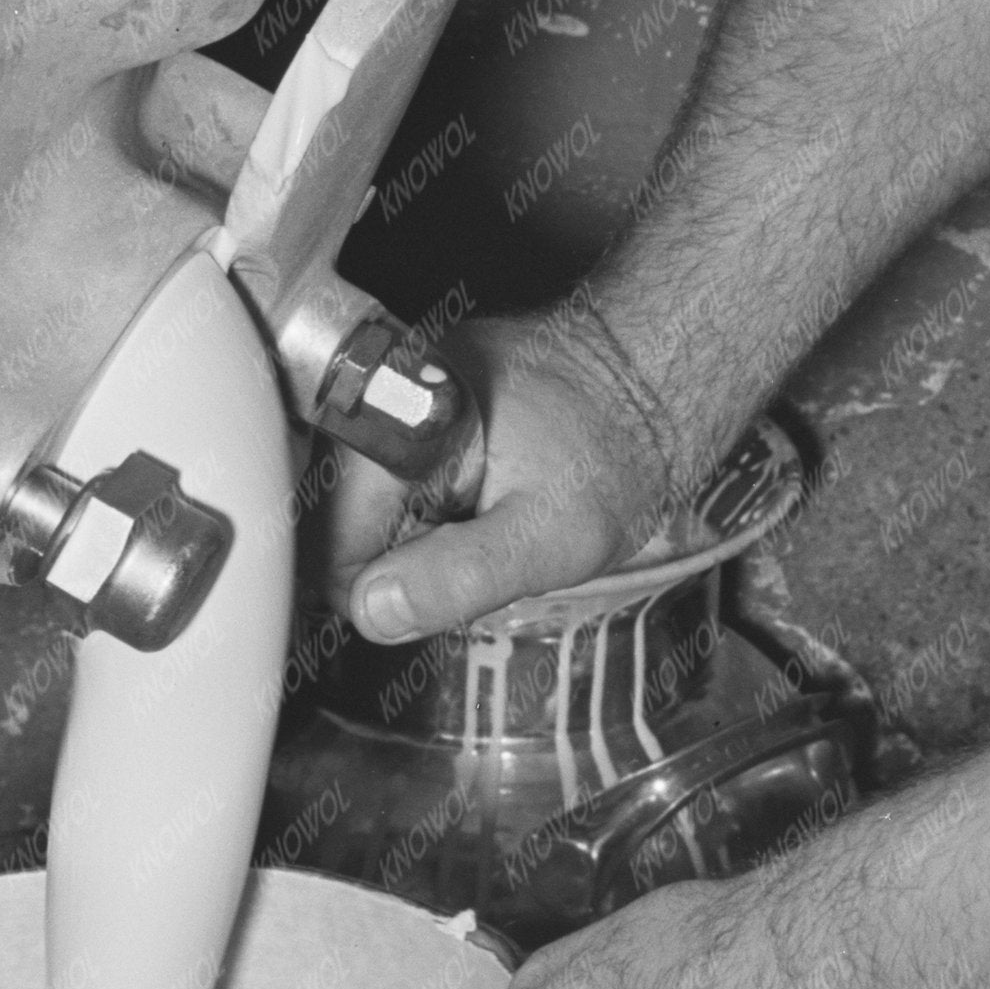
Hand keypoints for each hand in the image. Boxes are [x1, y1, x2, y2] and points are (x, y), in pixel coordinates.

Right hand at [331, 308, 674, 641]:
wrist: (661, 378)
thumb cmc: (616, 452)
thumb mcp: (548, 535)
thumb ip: (456, 575)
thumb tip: (371, 610)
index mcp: (394, 417)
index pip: (328, 538)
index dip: (377, 590)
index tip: (434, 595)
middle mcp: (380, 391)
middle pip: (337, 520)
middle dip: (397, 560)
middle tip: (476, 551)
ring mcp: (398, 388)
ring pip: (363, 503)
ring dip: (417, 535)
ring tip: (488, 520)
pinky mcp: (420, 395)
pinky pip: (393, 475)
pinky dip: (433, 504)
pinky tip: (483, 497)